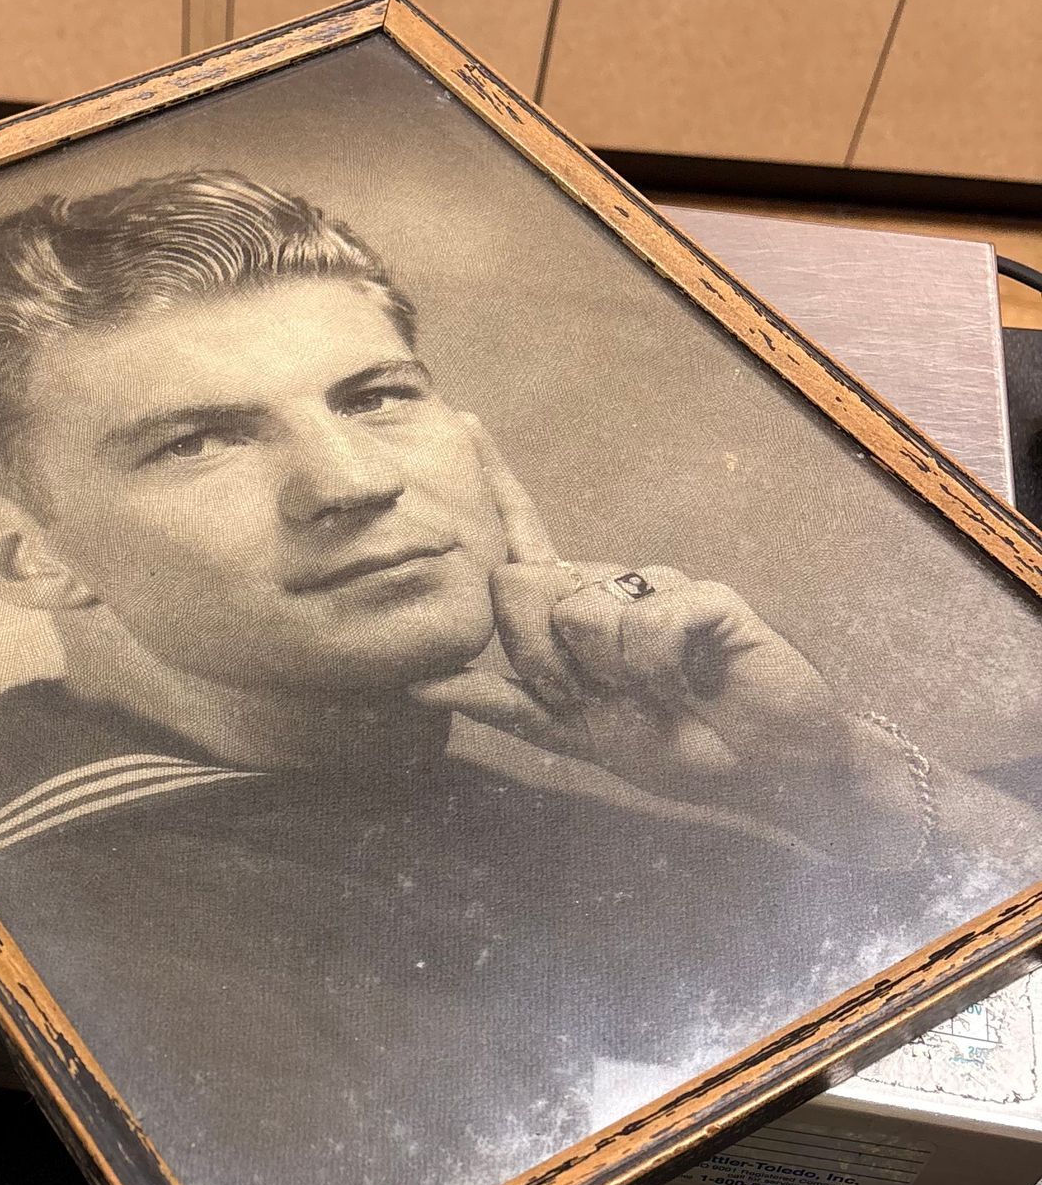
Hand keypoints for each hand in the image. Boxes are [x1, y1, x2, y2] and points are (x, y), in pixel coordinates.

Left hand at [412, 419, 926, 865]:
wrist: (763, 767)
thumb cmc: (676, 745)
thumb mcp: (575, 734)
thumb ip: (503, 705)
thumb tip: (421, 685)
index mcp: (574, 612)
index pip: (524, 540)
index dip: (495, 484)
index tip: (463, 417)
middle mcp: (611, 586)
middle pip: (521, 584)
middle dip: (539, 660)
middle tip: (594, 698)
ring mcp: (659, 585)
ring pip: (579, 610)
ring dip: (606, 673)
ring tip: (654, 693)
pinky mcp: (705, 596)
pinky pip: (645, 624)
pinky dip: (659, 673)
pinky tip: (689, 684)